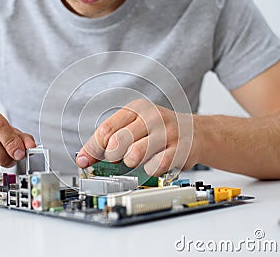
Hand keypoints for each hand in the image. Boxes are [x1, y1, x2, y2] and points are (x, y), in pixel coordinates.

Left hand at [76, 99, 194, 175]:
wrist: (196, 133)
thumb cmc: (160, 130)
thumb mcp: (134, 127)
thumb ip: (109, 141)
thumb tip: (83, 158)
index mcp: (136, 109)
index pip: (106, 129)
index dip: (93, 149)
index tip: (85, 161)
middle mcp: (152, 117)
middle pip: (117, 142)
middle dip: (113, 156)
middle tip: (120, 158)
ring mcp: (167, 133)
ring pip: (135, 155)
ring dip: (131, 162)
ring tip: (137, 159)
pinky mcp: (179, 149)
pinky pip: (155, 166)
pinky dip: (150, 170)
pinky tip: (154, 162)